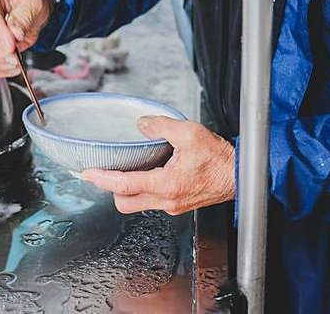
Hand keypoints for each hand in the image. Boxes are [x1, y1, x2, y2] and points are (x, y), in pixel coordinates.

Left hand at [82, 116, 234, 214]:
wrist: (241, 174)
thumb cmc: (220, 159)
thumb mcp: (189, 133)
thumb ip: (161, 126)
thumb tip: (142, 124)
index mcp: (167, 185)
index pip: (124, 186)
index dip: (103, 179)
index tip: (88, 173)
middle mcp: (167, 200)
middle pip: (125, 202)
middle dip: (111, 189)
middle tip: (104, 172)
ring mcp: (172, 205)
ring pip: (138, 204)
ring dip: (127, 189)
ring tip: (124, 169)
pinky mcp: (178, 204)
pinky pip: (152, 200)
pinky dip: (143, 188)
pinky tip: (148, 172)